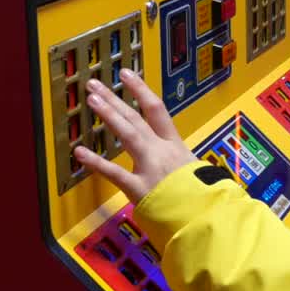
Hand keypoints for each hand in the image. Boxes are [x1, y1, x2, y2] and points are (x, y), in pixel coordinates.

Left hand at [73, 68, 197, 201]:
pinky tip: (80, 152)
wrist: (209, 215)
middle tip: (95, 84)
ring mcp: (150, 167)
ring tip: (92, 99)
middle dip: (115, 98)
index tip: (128, 75)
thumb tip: (189, 171)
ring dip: (108, 115)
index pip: (157, 110)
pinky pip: (114, 173)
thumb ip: (190, 170)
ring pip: (127, 134)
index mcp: (177, 147)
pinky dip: (96, 163)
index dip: (141, 90)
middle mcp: (162, 151)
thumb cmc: (210, 199)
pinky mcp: (140, 188)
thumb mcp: (203, 176)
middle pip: (135, 117)